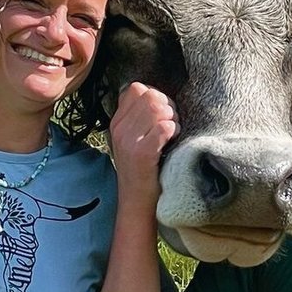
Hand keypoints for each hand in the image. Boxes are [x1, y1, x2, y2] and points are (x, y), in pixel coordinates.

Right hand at [109, 83, 178, 201]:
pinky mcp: (142, 154)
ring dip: (173, 118)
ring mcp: (129, 141)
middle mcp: (120, 129)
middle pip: (150, 96)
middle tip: (172, 123)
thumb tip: (159, 97)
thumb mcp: (132, 140)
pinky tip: (173, 141)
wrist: (136, 202)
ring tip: (173, 132)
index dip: (155, 95)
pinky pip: (165, 128)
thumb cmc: (141, 170)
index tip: (162, 113)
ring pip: (158, 109)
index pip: (136, 89)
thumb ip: (139, 118)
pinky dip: (174, 131)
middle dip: (168, 105)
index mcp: (117, 122)